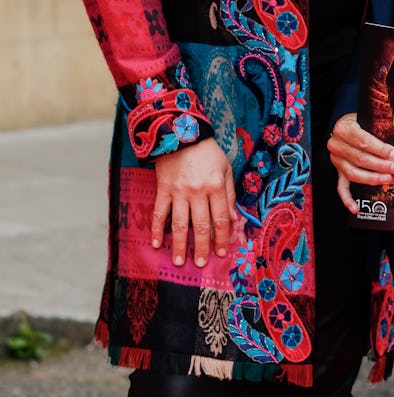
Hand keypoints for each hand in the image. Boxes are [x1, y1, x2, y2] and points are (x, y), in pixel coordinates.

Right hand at [151, 136, 237, 267]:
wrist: (181, 133)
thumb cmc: (207, 152)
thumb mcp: (225, 169)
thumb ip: (229, 194)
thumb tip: (234, 220)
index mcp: (216, 187)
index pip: (221, 218)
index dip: (222, 237)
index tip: (221, 252)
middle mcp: (198, 192)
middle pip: (201, 226)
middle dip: (202, 247)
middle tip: (201, 263)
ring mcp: (179, 192)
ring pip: (179, 224)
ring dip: (179, 245)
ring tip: (179, 262)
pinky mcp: (163, 190)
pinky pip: (159, 213)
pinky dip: (157, 230)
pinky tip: (156, 244)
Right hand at [327, 113, 393, 213]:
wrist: (345, 124)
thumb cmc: (360, 121)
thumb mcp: (368, 118)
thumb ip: (381, 127)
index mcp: (343, 129)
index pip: (364, 142)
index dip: (381, 150)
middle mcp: (336, 145)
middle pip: (360, 159)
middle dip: (381, 165)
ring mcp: (336, 160)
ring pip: (354, 174)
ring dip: (372, 178)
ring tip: (388, 179)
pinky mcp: (338, 171)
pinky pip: (342, 187)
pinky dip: (347, 199)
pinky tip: (355, 208)